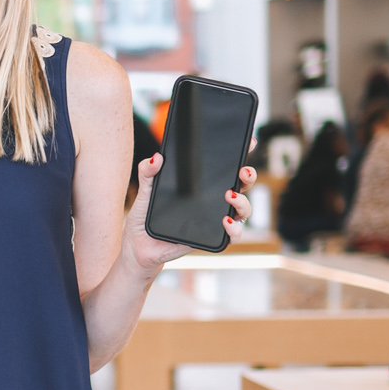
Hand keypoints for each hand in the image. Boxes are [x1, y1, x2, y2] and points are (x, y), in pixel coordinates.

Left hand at [124, 156, 256, 276]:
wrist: (139, 246)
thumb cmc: (145, 218)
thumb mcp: (145, 192)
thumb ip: (148, 173)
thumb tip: (156, 157)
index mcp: (201, 186)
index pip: (225, 168)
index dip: (240, 155)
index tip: (248, 142)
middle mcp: (212, 202)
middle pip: (241, 186)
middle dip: (248, 176)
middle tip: (243, 171)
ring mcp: (214, 220)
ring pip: (243, 211)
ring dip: (243, 202)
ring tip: (230, 196)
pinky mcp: (211, 238)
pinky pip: (233, 235)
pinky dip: (234, 229)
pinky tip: (225, 221)